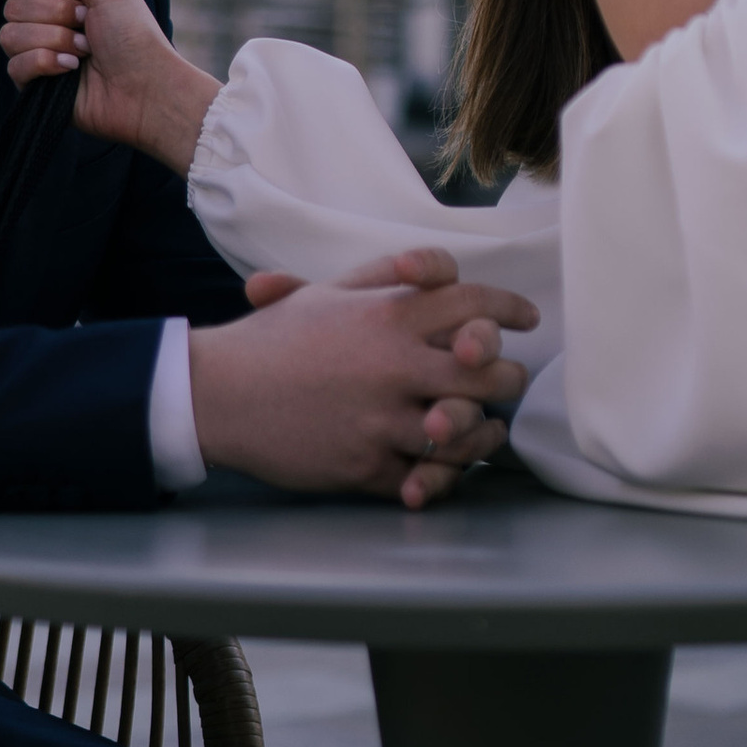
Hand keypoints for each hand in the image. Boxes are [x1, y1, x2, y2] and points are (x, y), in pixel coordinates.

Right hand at [0, 0, 217, 170]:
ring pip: (10, 35)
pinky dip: (46, 63)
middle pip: (11, 5)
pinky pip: (15, 66)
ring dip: (53, 39)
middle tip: (85, 23)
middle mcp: (44, 24)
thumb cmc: (134, 36)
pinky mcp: (34, 84)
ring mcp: (37, 54)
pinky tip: (71, 68)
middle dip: (53, 13)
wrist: (145, 86)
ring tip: (84, 50)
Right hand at [187, 244, 538, 511]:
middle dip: (507, 377)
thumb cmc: (274, 340)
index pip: (473, 302)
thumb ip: (384, 278)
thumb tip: (433, 268)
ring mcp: (381, 420)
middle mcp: (392, 365)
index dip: (510, 308)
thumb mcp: (327, 294)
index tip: (527, 318)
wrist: (219, 394)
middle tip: (508, 379)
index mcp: (387, 316)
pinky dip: (444, 476)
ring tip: (490, 429)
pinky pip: (428, 479)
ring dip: (485, 432)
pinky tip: (449, 465)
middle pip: (488, 373)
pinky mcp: (366, 467)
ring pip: (466, 432)